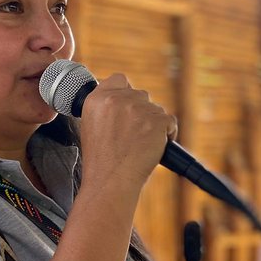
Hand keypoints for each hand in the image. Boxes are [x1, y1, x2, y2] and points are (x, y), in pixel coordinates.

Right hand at [78, 73, 176, 194]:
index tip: (127, 107)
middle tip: (134, 136)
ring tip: (141, 145)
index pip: (119, 79)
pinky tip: (154, 147)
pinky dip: (167, 134)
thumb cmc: (101, 161)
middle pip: (140, 95)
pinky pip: (170, 122)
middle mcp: (117, 99)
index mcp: (97, 99)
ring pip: (156, 109)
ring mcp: (138, 109)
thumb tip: (124, 102)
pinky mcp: (157, 120)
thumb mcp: (91, 126)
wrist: (111, 181)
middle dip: (141, 113)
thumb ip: (106, 109)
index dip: (126, 93)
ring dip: (154, 124)